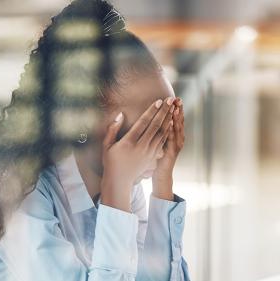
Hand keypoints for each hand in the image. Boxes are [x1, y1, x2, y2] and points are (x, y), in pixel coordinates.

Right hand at [101, 97, 174, 211]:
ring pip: (162, 133)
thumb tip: (120, 114)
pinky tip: (171, 123)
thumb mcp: (106, 145)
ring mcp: (148, 153)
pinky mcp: (152, 157)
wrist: (119, 180)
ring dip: (168, 120)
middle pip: (156, 126)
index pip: (143, 123)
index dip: (152, 111)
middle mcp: (141, 147)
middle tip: (171, 100)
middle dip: (164, 112)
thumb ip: (112, 129)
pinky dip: (167, 131)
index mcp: (129, 143)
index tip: (159, 101)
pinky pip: (162, 141)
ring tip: (173, 108)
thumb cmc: (111, 161)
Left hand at [152, 97, 184, 200]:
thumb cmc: (158, 158)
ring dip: (176, 118)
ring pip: (176, 130)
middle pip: (178, 122)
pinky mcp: (170, 153)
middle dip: (178, 110)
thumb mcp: (159, 143)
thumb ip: (159, 132)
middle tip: (177, 98)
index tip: (174, 97)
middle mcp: (177, 140)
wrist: (160, 176)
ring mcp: (175, 147)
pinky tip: (169, 123)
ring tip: (175, 107)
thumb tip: (158, 119)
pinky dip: (171, 131)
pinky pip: (171, 141)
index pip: (175, 119)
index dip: (176, 108)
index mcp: (174, 136)